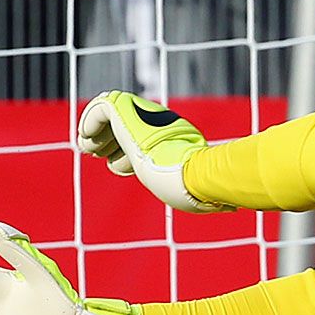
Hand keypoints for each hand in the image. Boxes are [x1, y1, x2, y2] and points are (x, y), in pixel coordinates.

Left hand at [77, 91, 226, 212]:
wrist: (193, 174)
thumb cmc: (197, 188)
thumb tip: (226, 206)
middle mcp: (159, 121)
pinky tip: (88, 142)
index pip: (144, 137)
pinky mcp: (126, 109)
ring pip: (110, 114)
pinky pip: (101, 108)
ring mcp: (144, 114)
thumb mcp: (196, 187)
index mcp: (174, 136)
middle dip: (107, 140)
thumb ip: (197, 186)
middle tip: (94, 154)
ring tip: (88, 149)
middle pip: (125, 123)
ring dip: (96, 134)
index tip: (116, 167)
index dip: (125, 151)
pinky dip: (89, 123)